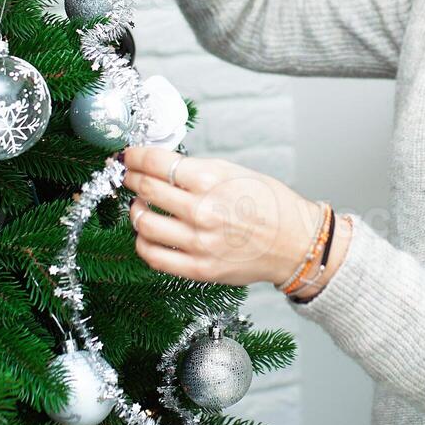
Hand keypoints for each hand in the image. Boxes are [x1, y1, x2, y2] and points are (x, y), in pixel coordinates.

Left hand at [120, 145, 323, 287]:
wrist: (296, 243)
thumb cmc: (270, 205)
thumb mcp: (236, 172)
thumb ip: (197, 170)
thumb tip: (162, 165)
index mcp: (211, 180)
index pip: (156, 162)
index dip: (135, 156)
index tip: (129, 155)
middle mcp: (202, 210)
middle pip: (145, 188)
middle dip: (131, 178)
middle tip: (129, 175)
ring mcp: (199, 242)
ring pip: (143, 223)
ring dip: (135, 210)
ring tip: (140, 205)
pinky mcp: (199, 268)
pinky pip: (154, 257)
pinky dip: (143, 242)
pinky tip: (147, 234)